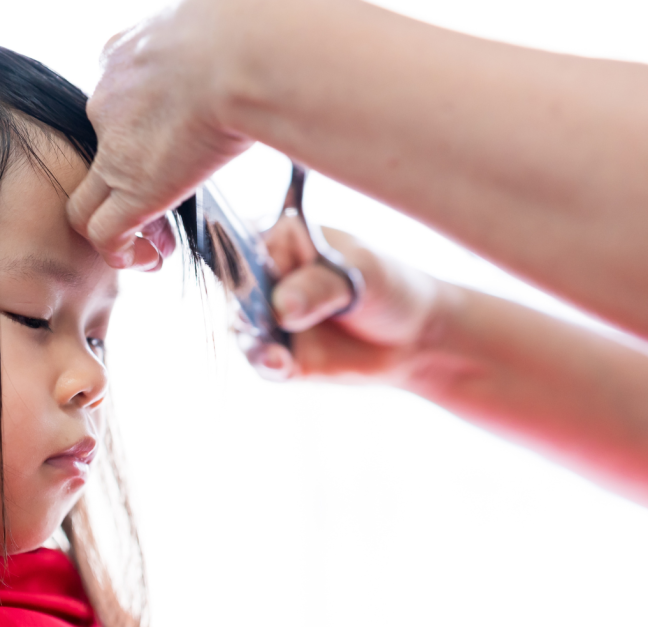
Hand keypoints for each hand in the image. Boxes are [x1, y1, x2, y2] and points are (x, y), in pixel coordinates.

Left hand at [67, 0, 258, 268]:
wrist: (240, 49)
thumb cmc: (246, 30)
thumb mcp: (217, 29)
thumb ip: (214, 52)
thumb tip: (253, 63)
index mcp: (126, 57)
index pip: (114, 101)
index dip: (133, 132)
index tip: (168, 147)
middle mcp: (108, 101)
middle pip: (100, 150)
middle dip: (125, 178)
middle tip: (161, 198)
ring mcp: (114, 148)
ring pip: (88, 199)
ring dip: (115, 225)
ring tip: (152, 241)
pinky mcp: (133, 188)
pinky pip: (104, 232)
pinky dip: (119, 252)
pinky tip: (146, 259)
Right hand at [252, 218, 447, 384]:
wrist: (414, 337)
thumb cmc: (388, 286)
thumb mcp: (361, 274)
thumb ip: (319, 287)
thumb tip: (283, 307)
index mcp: (281, 240)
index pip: (242, 241)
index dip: (233, 255)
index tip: (241, 272)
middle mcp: (267, 279)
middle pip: (235, 288)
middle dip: (243, 303)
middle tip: (264, 315)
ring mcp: (269, 319)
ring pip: (242, 327)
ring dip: (253, 339)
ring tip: (276, 350)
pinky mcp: (278, 355)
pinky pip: (260, 359)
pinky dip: (266, 363)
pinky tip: (280, 364)